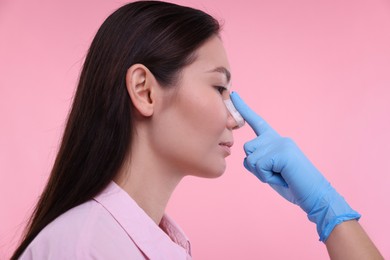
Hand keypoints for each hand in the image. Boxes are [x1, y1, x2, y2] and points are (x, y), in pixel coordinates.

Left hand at [230, 92, 359, 241]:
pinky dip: (267, 177)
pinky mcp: (282, 152)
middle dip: (255, 167)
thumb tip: (247, 157)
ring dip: (261, 173)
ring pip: (251, 157)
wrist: (315, 195)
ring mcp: (281, 143)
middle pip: (247, 148)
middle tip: (275, 174)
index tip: (234, 94)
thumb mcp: (270, 171)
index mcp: (275, 140)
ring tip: (280, 175)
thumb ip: (258, 161)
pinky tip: (282, 177)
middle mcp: (277, 138)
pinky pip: (259, 166)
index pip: (256, 121)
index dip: (243, 108)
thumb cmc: (292, 185)